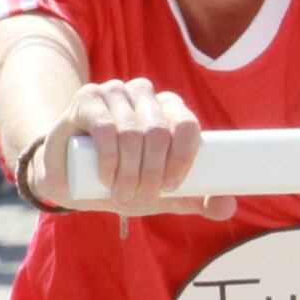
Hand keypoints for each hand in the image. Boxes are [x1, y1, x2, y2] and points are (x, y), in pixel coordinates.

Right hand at [37, 78, 230, 216]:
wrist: (70, 177)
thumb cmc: (124, 180)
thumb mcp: (162, 194)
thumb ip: (197, 199)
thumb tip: (228, 206)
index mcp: (170, 109)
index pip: (187, 125)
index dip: (183, 157)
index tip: (172, 186)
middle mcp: (145, 95)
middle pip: (160, 131)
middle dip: (153, 172)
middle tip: (142, 198)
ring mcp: (115, 92)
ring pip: (133, 132)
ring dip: (130, 170)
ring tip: (122, 196)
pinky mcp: (87, 99)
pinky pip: (105, 127)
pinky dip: (110, 157)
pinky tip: (107, 177)